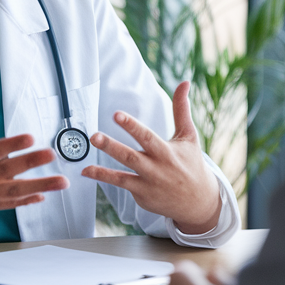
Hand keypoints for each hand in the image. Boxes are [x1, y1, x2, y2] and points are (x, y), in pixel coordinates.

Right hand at [0, 84, 68, 241]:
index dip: (12, 144)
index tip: (31, 137)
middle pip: (8, 172)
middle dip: (32, 163)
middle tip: (52, 155)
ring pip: (14, 192)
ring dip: (39, 186)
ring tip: (61, 182)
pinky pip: (7, 204)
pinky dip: (25, 201)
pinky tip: (42, 195)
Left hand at [81, 81, 221, 233]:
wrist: (198, 202)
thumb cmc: (192, 164)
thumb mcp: (189, 136)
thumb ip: (181, 109)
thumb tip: (184, 82)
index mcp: (166, 152)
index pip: (147, 137)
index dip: (131, 126)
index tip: (117, 115)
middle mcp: (156, 169)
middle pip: (131, 157)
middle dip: (112, 146)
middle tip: (94, 136)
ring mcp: (148, 184)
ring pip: (122, 176)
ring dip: (102, 170)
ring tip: (85, 162)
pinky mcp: (141, 196)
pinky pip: (121, 185)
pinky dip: (104, 178)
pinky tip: (86, 171)